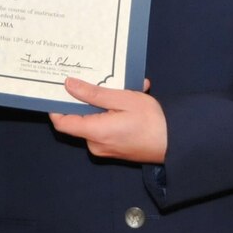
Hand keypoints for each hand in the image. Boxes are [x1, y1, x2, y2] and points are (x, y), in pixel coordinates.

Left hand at [47, 77, 165, 162]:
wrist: (176, 144)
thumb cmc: (153, 122)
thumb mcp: (123, 99)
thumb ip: (93, 94)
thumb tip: (69, 86)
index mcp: (95, 132)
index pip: (62, 123)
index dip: (56, 106)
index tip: (59, 90)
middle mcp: (96, 144)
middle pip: (80, 119)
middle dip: (90, 100)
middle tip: (105, 82)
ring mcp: (105, 149)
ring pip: (95, 122)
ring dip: (106, 105)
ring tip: (127, 90)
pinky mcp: (114, 149)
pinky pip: (105, 128)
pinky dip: (113, 115)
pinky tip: (131, 103)